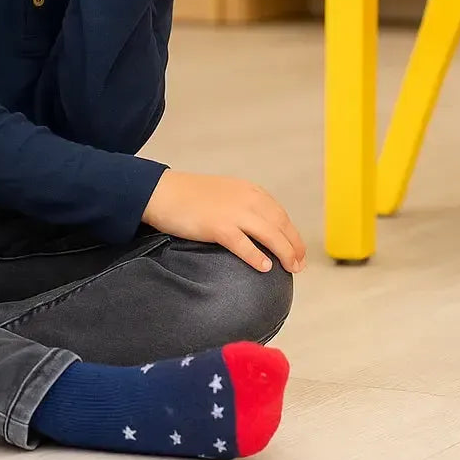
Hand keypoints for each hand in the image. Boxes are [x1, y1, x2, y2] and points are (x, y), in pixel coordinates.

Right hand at [142, 170, 306, 273]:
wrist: (161, 192)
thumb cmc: (187, 195)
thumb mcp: (223, 193)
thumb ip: (241, 206)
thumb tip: (256, 228)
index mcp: (248, 190)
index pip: (280, 214)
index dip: (292, 234)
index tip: (297, 250)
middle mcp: (246, 199)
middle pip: (281, 225)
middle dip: (294, 246)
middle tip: (298, 265)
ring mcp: (233, 212)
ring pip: (271, 236)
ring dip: (285, 253)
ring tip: (291, 269)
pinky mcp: (218, 227)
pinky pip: (246, 245)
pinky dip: (258, 257)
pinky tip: (264, 268)